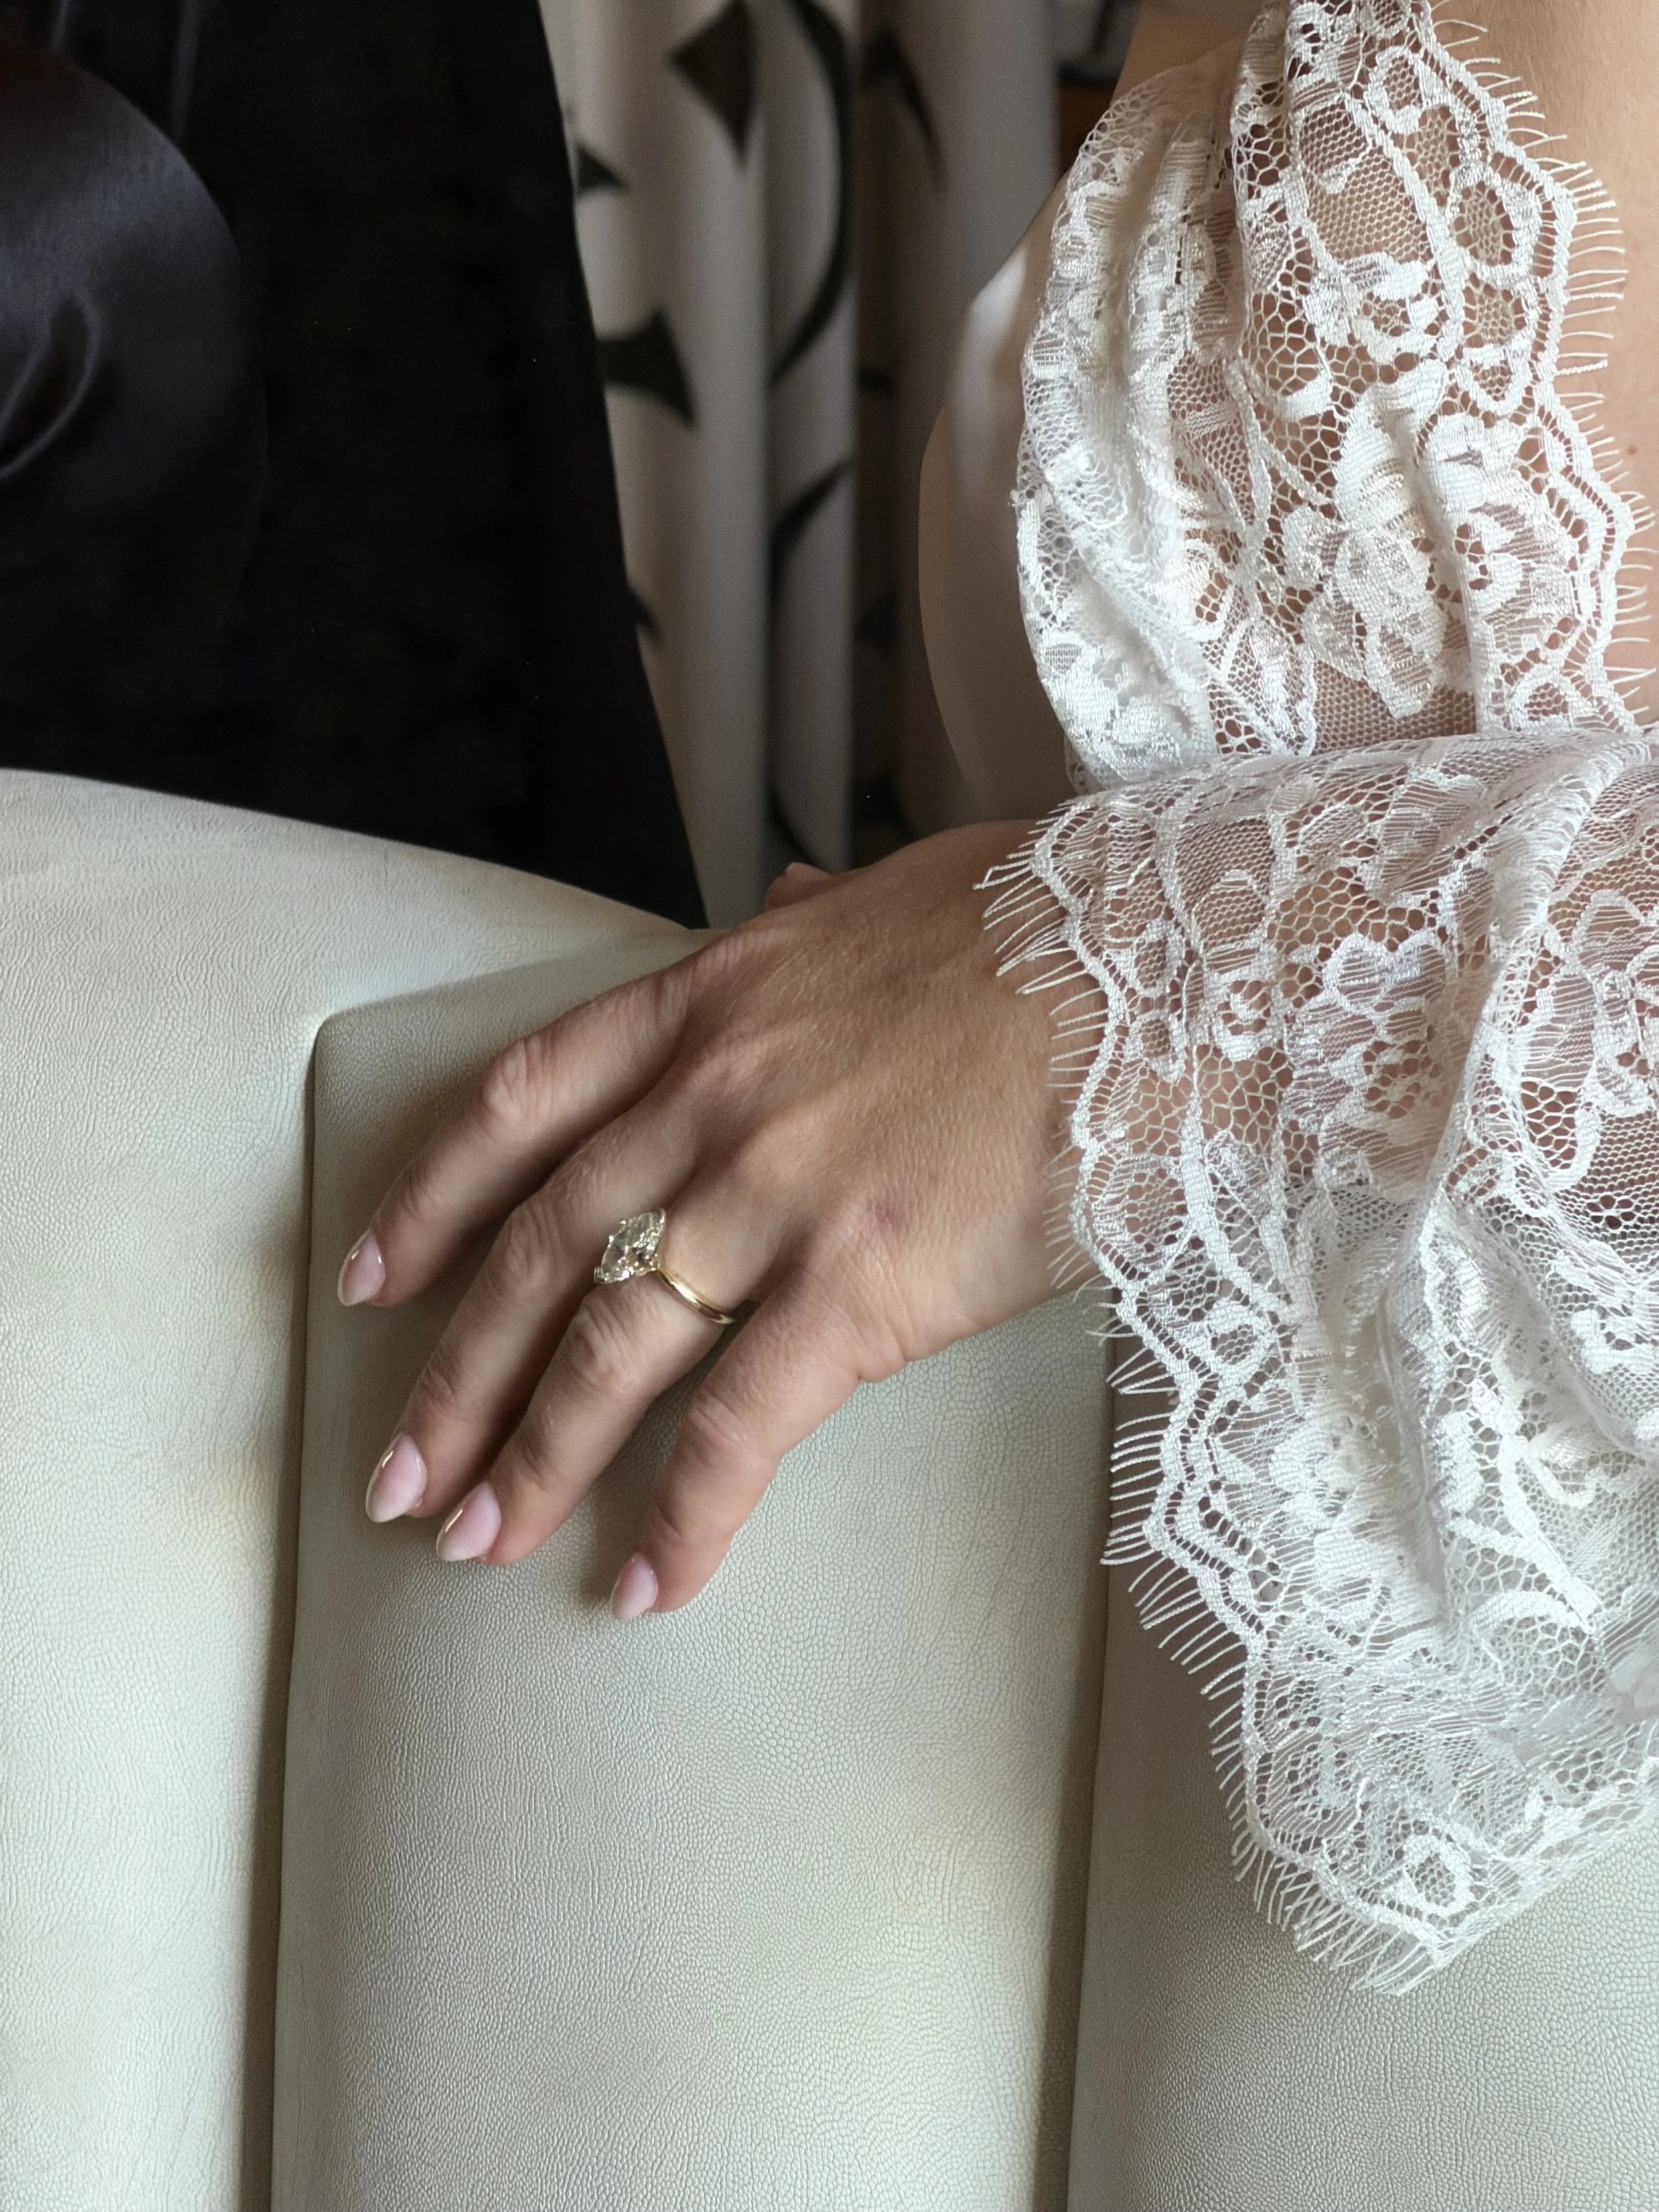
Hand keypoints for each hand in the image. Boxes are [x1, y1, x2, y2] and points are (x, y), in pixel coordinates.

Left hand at [337, 821, 1061, 1617]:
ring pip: (608, 1348)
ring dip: (531, 1459)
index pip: (519, 1111)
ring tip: (473, 1543)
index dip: (431, 1203)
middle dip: (454, 1378)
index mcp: (706, 1004)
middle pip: (537, 1255)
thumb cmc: (1040, 925)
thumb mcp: (886, 899)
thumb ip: (805, 924)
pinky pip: (741, 1423)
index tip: (373, 1281)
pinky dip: (685, 1513)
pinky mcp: (861, 1285)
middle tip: (396, 1476)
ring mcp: (774, 1196)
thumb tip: (779, 907)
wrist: (1160, 960)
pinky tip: (647, 1584)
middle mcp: (709, 1103)